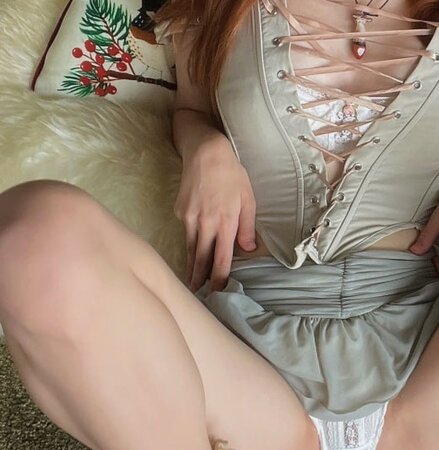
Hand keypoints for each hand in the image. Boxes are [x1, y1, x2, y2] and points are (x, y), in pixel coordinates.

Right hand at [174, 144, 257, 292]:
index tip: (218, 292)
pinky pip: (186, 232)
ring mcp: (189, 218)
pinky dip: (188, 244)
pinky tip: (191, 251)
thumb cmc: (232, 174)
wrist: (205, 153)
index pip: (221, 258)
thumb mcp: (248, 198)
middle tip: (197, 296)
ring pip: (190, 248)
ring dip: (190, 267)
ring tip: (190, 283)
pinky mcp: (180, 212)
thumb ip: (247, 226)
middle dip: (199, 279)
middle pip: (201, 258)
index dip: (219, 278)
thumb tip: (247, 249)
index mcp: (225, 222)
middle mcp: (205, 223)